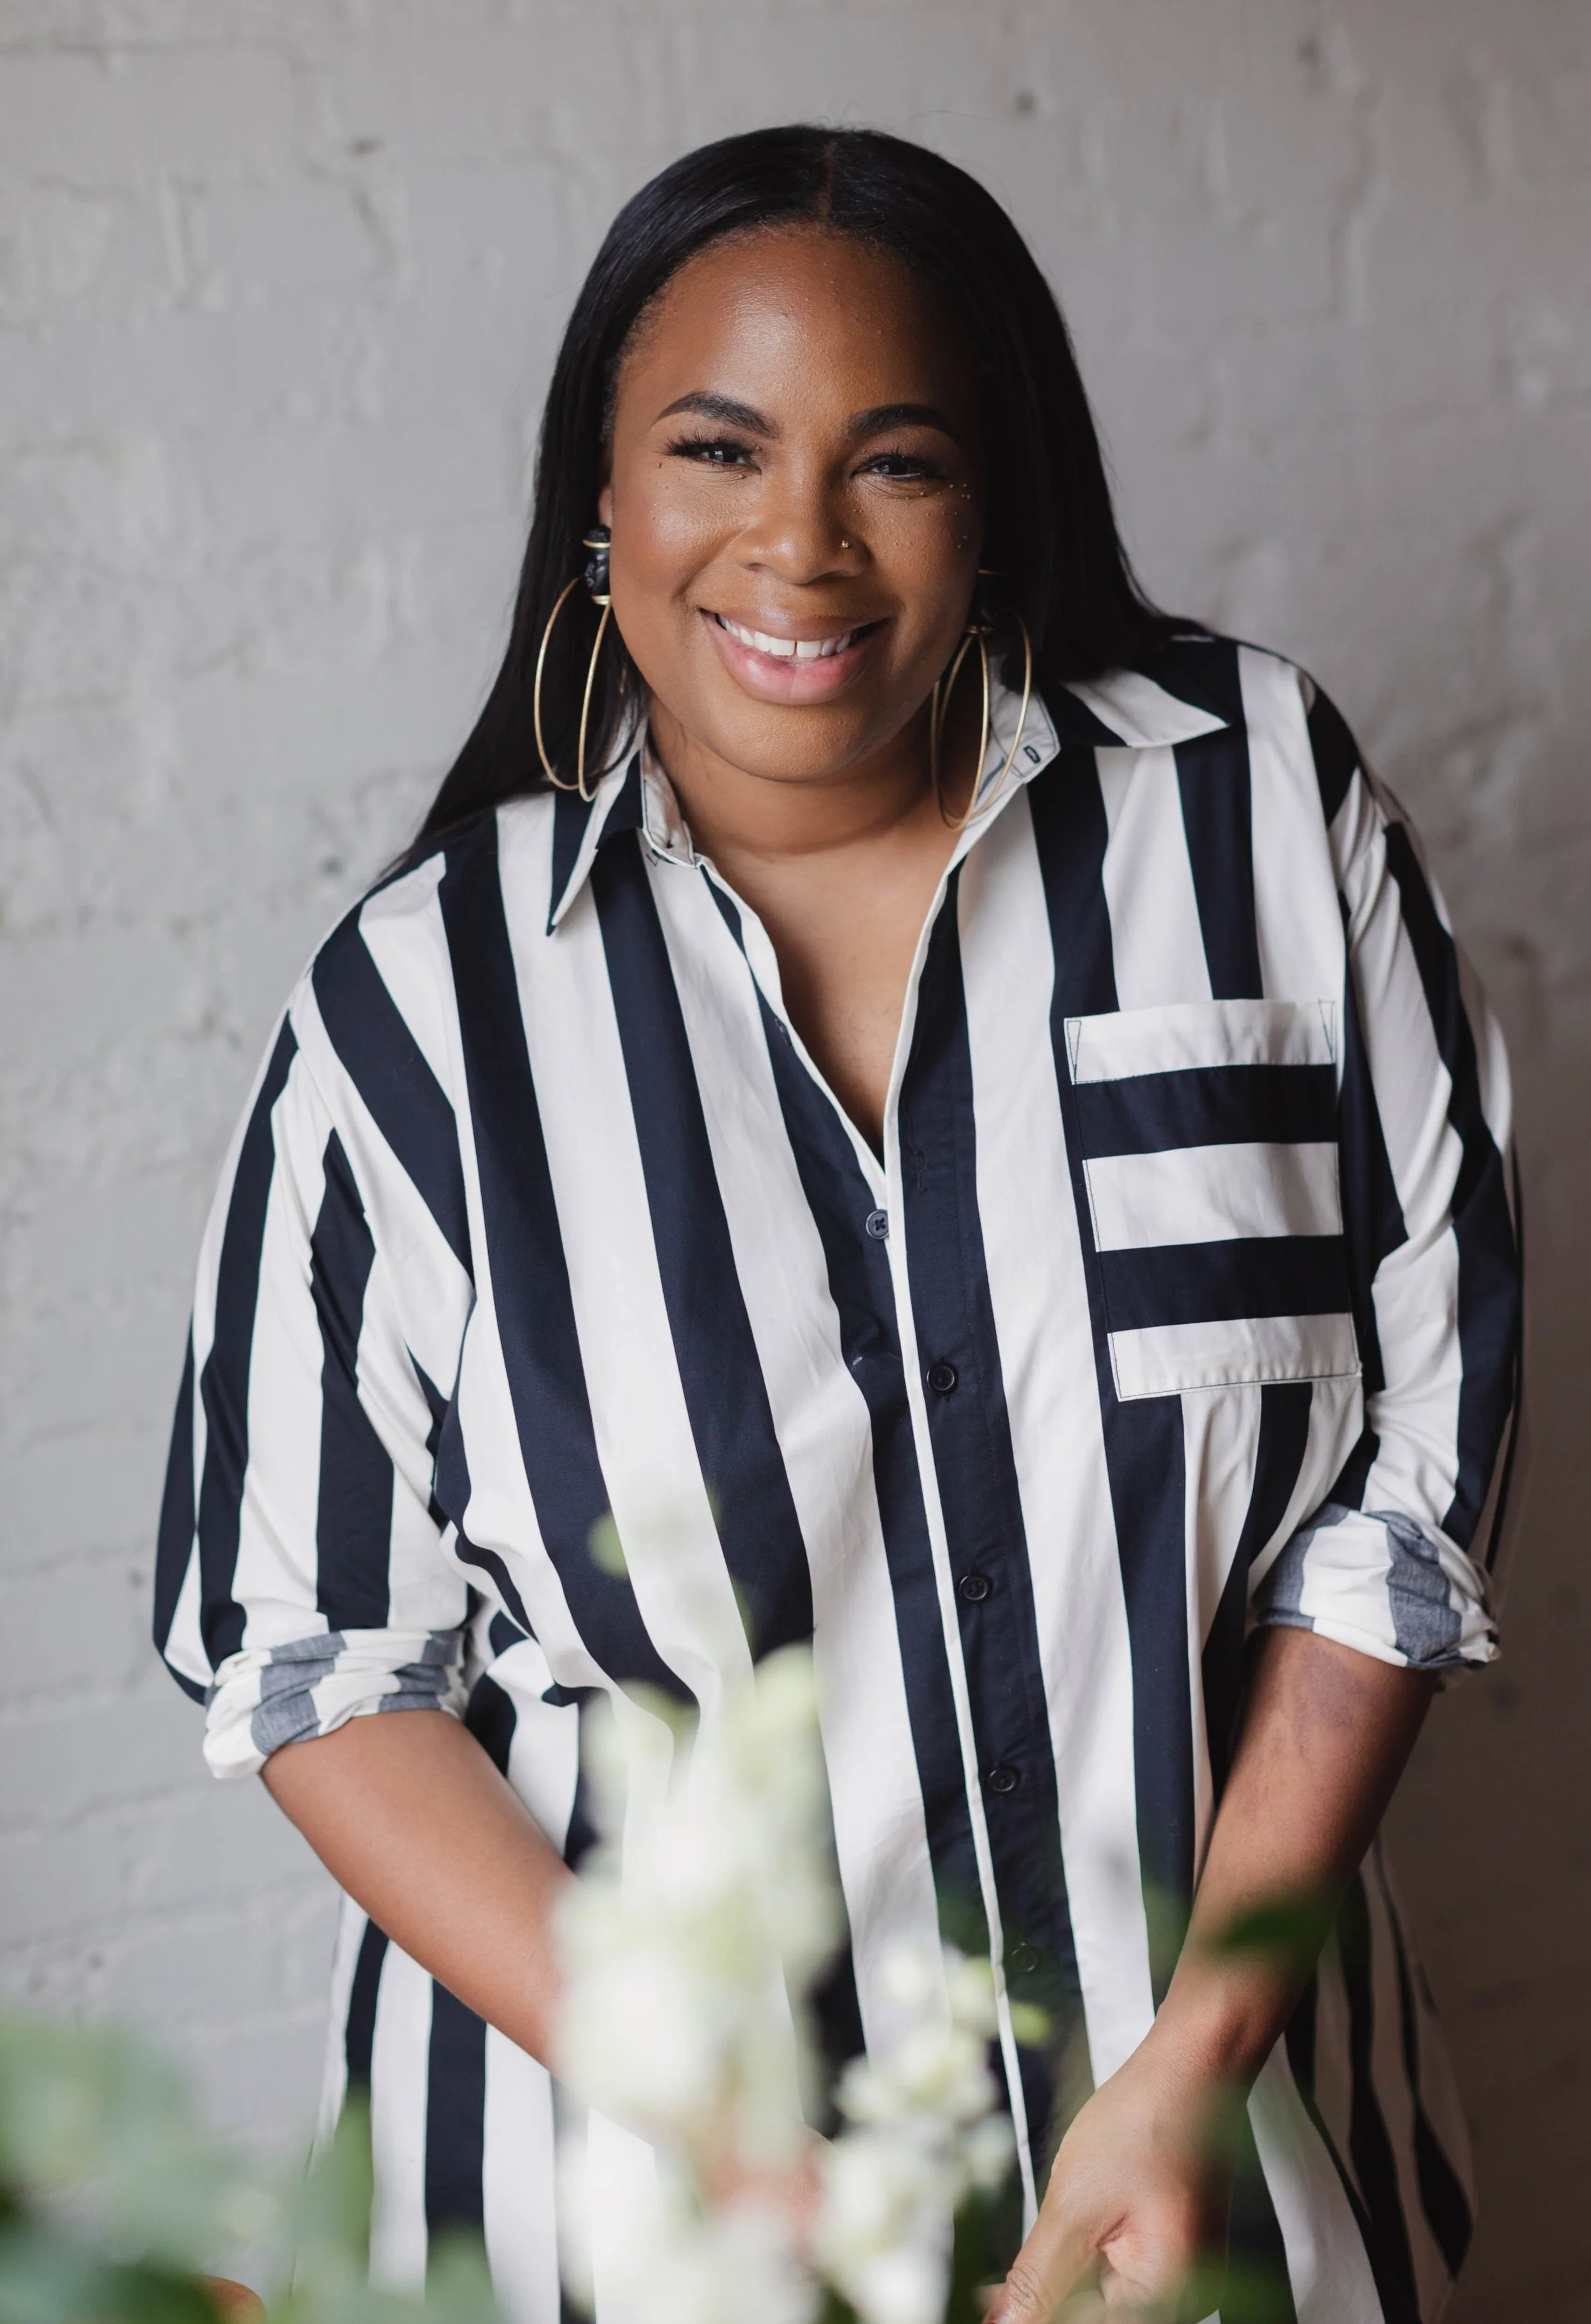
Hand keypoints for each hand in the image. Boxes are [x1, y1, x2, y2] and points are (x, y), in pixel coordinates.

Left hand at [990, 2033, 1234, 2320]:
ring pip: (1106, 2303)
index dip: (1034, 2317)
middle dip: (1046, 2303)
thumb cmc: (1145, 2121)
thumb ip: (1038, 2280)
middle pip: (1099, 2319)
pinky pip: (1122, 2281)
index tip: (991, 2305)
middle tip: (993, 2290)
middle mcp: (1189, 2300)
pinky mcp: (1177, 2257)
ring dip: (1062, 2287)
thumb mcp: (1074, 2205)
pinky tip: (1065, 2242)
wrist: (1190, 2068)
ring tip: (1029, 2257)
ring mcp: (1187, 2279)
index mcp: (1168, 2296)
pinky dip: (1086, 2267)